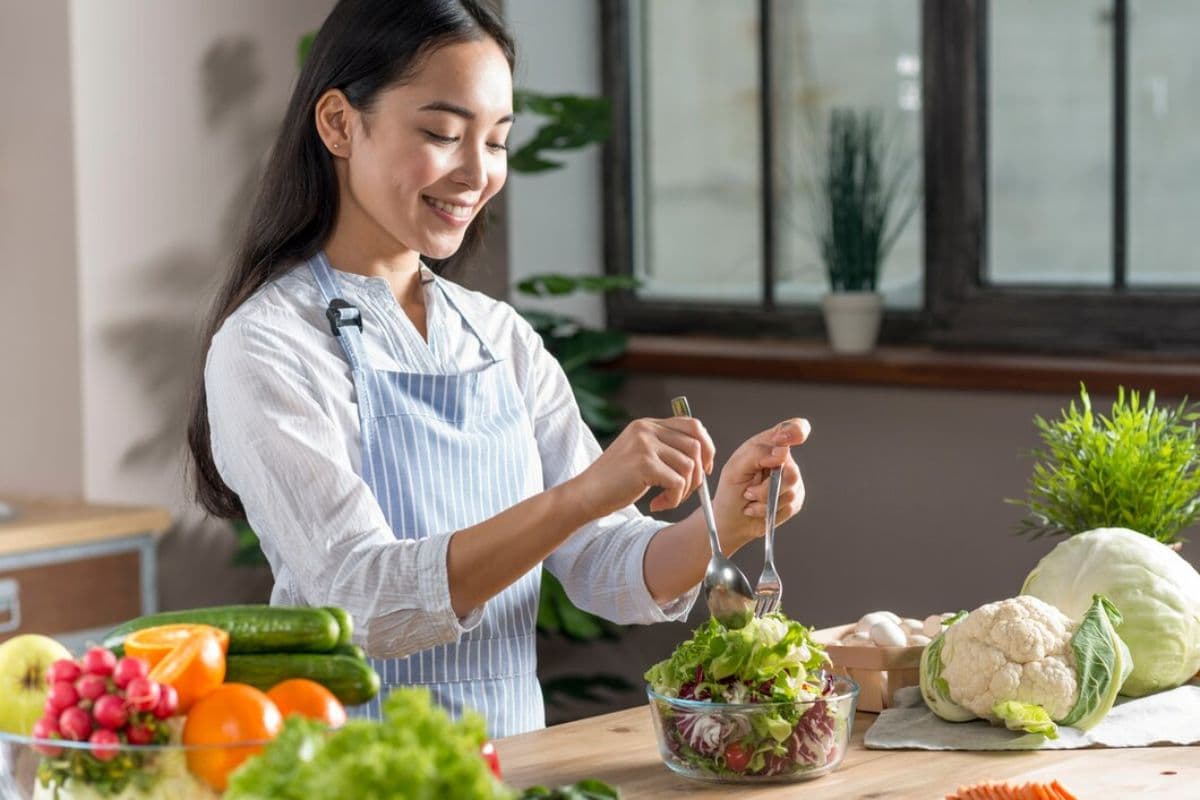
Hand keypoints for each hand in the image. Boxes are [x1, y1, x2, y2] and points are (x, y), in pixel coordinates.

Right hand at [569, 417, 715, 518]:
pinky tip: (657, 504)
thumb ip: (664, 448)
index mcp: (647, 424)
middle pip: (695, 446)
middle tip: (686, 491)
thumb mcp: (639, 455)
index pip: (692, 424)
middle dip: (698, 473)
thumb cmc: (615, 481)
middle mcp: (646, 429)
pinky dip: (674, 499)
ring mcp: (645, 445)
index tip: (705, 468)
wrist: (586, 494)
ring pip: (689, 466)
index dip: (706, 446)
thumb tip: (703, 457)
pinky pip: (678, 483)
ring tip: (667, 499)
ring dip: (684, 490)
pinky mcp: (644, 464)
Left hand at [710, 418, 809, 549]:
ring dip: (764, 501)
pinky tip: (757, 509)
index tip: (784, 443)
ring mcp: (792, 479)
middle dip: (766, 488)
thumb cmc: (730, 490)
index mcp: (768, 444)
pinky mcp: (795, 499)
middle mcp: (783, 460)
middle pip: (791, 471)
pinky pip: (790, 506)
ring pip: (790, 491)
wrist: (731, 519)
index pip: (793, 429)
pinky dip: (769, 511)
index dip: (796, 432)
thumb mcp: (734, 469)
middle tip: (748, 491)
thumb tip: (782, 452)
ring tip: (750, 500)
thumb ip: (756, 454)